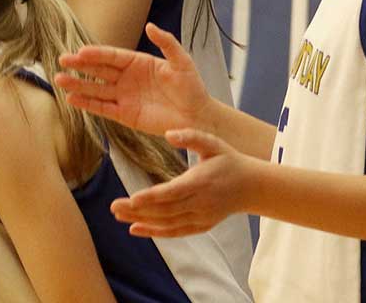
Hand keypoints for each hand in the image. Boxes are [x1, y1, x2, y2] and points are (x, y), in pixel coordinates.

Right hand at [55, 23, 212, 137]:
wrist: (197, 116)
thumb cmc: (192, 87)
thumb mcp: (181, 61)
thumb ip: (167, 43)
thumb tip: (150, 26)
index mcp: (138, 62)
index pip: (112, 56)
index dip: (96, 54)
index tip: (80, 52)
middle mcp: (127, 78)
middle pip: (99, 70)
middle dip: (80, 66)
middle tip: (62, 61)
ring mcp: (124, 97)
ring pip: (96, 89)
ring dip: (78, 85)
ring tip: (60, 80)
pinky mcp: (124, 115)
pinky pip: (102, 108)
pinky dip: (87, 105)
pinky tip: (72, 100)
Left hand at [109, 128, 260, 237]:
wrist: (252, 187)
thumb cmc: (228, 160)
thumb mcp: (213, 142)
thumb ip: (191, 136)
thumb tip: (169, 133)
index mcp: (201, 181)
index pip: (172, 192)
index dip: (151, 197)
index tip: (132, 198)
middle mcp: (200, 203)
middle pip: (165, 210)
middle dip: (138, 210)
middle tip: (113, 207)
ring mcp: (201, 217)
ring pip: (167, 222)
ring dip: (141, 221)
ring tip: (118, 216)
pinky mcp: (201, 226)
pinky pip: (175, 232)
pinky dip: (155, 232)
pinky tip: (135, 229)